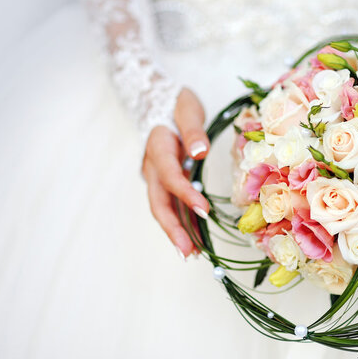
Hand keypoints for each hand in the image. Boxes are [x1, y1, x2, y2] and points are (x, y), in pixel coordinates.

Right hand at [142, 87, 209, 256]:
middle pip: (159, 203)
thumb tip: (199, 152)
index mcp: (157, 148)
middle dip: (173, 229)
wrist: (161, 104)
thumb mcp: (187, 109)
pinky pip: (172, 205)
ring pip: (164, 209)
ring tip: (194, 254)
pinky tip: (197, 240)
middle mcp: (152, 167)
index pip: (170, 177)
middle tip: (188, 253)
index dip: (185, 195)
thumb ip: (193, 130)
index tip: (205, 211)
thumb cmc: (177, 105)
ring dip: (177, 232)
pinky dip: (183, 222)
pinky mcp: (165, 182)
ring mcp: (156, 177)